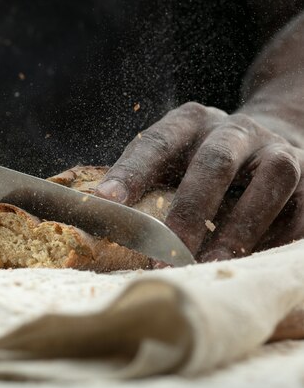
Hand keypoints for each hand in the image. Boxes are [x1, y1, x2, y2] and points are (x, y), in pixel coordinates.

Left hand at [93, 102, 303, 261]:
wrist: (273, 136)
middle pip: (215, 162)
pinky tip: (252, 263)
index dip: (131, 172)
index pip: (157, 142)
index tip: (105, 202)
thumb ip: (143, 179)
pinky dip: (277, 238)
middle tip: (167, 253)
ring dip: (240, 228)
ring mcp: (278, 150)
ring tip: (211, 266)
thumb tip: (102, 217)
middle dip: (190, 211)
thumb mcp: (173, 156)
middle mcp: (236, 130)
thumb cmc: (203, 159)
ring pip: (270, 181)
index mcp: (191, 122)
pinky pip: (301, 209)